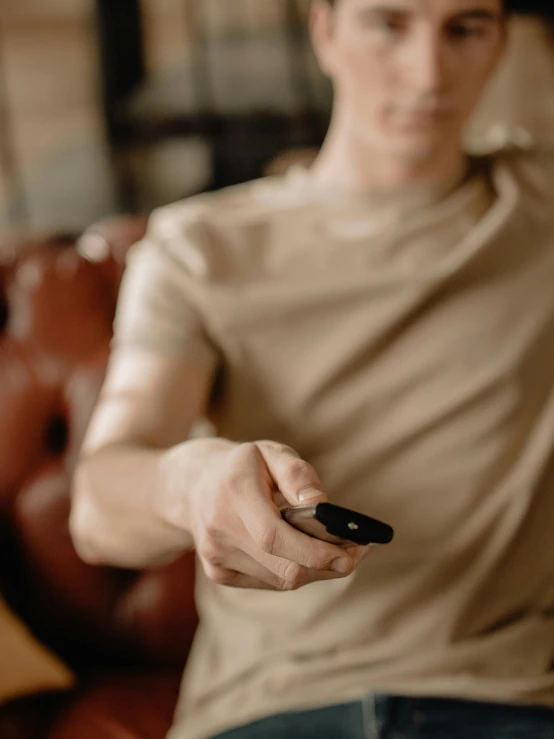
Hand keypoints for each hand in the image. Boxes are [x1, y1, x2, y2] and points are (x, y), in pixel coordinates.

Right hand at [161, 439, 369, 590]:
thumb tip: (323, 507)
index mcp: (233, 494)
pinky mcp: (217, 573)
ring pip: (279, 580)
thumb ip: (297, 474)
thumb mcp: (270, 453)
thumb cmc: (242, 466)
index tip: (352, 553)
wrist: (192, 485)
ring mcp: (215, 556)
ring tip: (338, 552)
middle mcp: (219, 530)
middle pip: (282, 567)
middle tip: (357, 553)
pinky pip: (268, 582)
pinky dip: (293, 572)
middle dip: (326, 565)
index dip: (316, 551)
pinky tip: (305, 555)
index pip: (275, 537)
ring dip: (315, 570)